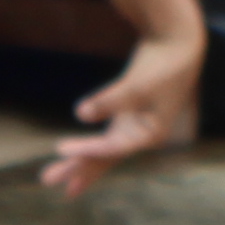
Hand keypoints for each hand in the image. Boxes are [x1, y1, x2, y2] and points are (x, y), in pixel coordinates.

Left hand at [42, 18, 204, 191]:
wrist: (178, 44)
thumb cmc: (163, 66)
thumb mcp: (138, 85)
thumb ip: (110, 101)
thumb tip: (81, 114)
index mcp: (150, 134)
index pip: (113, 147)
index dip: (87, 150)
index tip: (61, 149)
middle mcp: (142, 135)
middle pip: (106, 157)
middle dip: (78, 169)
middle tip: (47, 180)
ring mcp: (134, 126)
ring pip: (103, 150)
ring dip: (80, 161)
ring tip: (52, 176)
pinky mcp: (127, 114)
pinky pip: (105, 137)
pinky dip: (90, 146)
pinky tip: (72, 153)